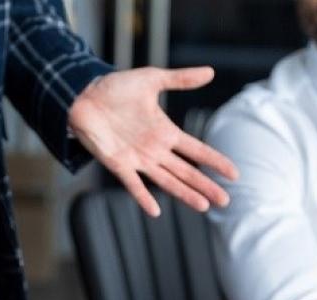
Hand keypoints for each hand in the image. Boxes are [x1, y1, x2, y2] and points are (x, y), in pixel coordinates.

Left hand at [69, 66, 239, 215]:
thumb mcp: (152, 79)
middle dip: (206, 186)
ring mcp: (137, 159)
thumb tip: (210, 71)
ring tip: (203, 206)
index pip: (197, 150)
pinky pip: (133, 184)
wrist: (83, 95)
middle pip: (187, 171)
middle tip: (225, 201)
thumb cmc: (115, 87)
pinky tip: (156, 211)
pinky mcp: (118, 164)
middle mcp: (155, 149)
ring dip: (184, 193)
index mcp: (165, 131)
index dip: (215, 161)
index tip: (234, 174)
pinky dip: (143, 197)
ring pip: (167, 181)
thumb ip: (180, 79)